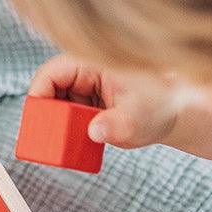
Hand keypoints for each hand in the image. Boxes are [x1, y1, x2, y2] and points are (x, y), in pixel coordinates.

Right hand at [28, 56, 183, 150]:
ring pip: (55, 105)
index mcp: (93, 64)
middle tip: (46, 138)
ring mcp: (85, 92)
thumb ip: (116, 123)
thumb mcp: (138, 116)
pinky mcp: (88, 108)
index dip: (38, 92)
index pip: (53, 71)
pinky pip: (66, 118)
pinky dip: (64, 132)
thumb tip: (94, 131)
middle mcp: (85, 75)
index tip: (36, 117)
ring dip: (54, 125)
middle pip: (49, 89)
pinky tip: (71, 147)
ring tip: (60, 145)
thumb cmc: (161, 105)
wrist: (175, 113)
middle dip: (44, 114)